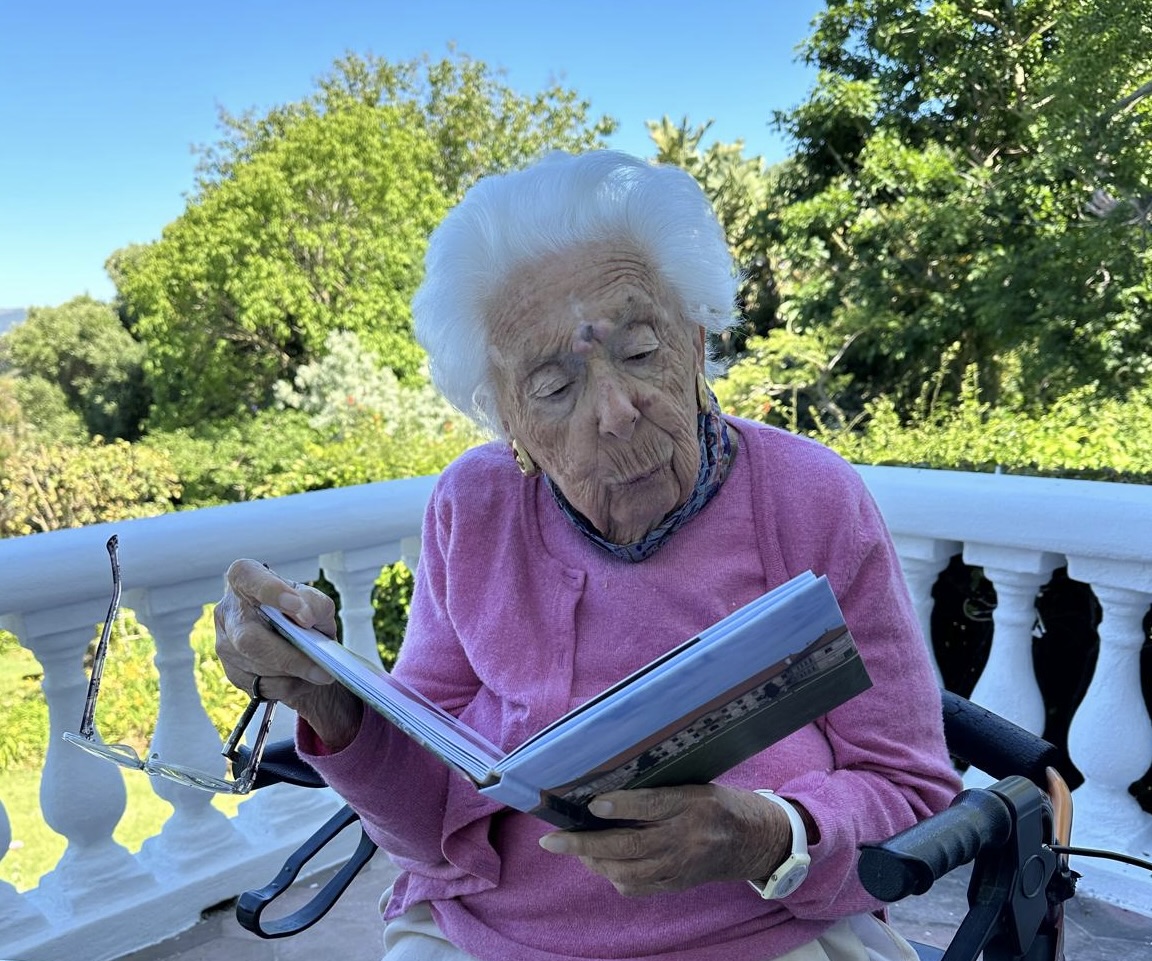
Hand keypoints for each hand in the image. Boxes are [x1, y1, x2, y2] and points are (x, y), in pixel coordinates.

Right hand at [214, 558, 362, 748]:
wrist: (298, 641)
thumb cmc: (302, 613)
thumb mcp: (316, 602)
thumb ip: (315, 603)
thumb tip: (305, 616)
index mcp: (246, 580)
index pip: (246, 577)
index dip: (270, 591)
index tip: (299, 610)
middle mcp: (228, 611)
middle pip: (249, 637)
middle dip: (289, 657)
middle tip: (322, 669)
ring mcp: (225, 644)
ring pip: (256, 665)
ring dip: (293, 673)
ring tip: (318, 671)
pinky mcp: (232, 672)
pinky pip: (261, 686)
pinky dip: (289, 686)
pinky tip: (302, 678)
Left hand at [537, 785, 794, 895]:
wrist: (754, 840)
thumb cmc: (717, 803)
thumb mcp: (694, 784)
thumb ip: (657, 789)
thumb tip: (606, 788)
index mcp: (693, 803)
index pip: (653, 805)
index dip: (621, 805)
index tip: (592, 803)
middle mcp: (687, 837)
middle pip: (630, 845)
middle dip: (585, 844)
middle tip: (552, 841)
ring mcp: (682, 866)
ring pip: (628, 872)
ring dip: (593, 862)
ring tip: (571, 849)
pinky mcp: (678, 884)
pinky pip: (638, 887)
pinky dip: (613, 876)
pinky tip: (599, 862)